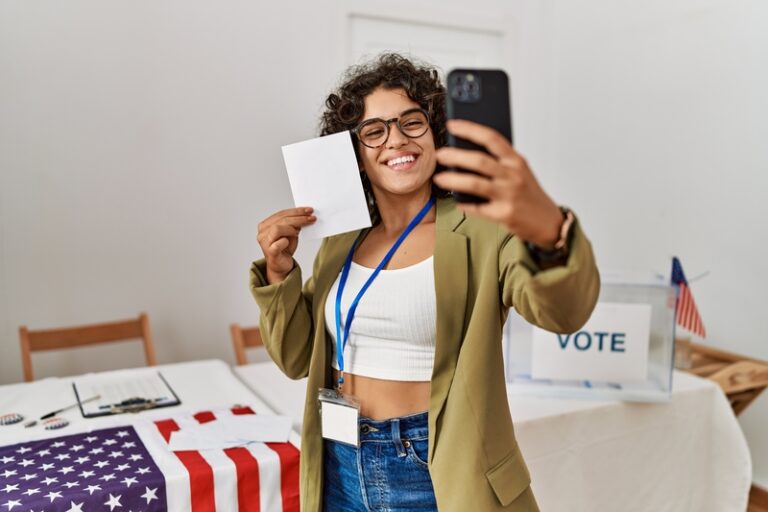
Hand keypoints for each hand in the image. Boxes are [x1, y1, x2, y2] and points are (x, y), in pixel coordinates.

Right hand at [257, 207, 315, 282]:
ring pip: (277, 228)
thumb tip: (304, 215)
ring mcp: (265, 242)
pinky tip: (288, 242)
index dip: (296, 211)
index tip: (309, 210)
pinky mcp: (270, 252)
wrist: (281, 266)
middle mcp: (263, 233)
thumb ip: (293, 224)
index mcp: (266, 225)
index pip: (281, 213)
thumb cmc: (284, 248)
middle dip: (298, 217)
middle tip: (311, 218)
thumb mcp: (290, 233)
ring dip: (291, 228)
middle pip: (281, 220)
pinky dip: (285, 241)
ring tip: (298, 232)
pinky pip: (278, 244)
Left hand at [432, 120, 562, 248]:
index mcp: (516, 161)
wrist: (548, 221)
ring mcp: (508, 195)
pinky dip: (464, 204)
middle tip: (440, 154)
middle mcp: (513, 176)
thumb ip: (498, 162)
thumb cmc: (528, 193)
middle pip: (479, 161)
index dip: (470, 129)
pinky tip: (457, 202)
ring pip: (475, 183)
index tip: (452, 125)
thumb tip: (465, 154)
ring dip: (453, 180)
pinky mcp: (503, 214)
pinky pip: (477, 208)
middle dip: (456, 156)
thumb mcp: (519, 171)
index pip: (492, 138)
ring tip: (439, 178)